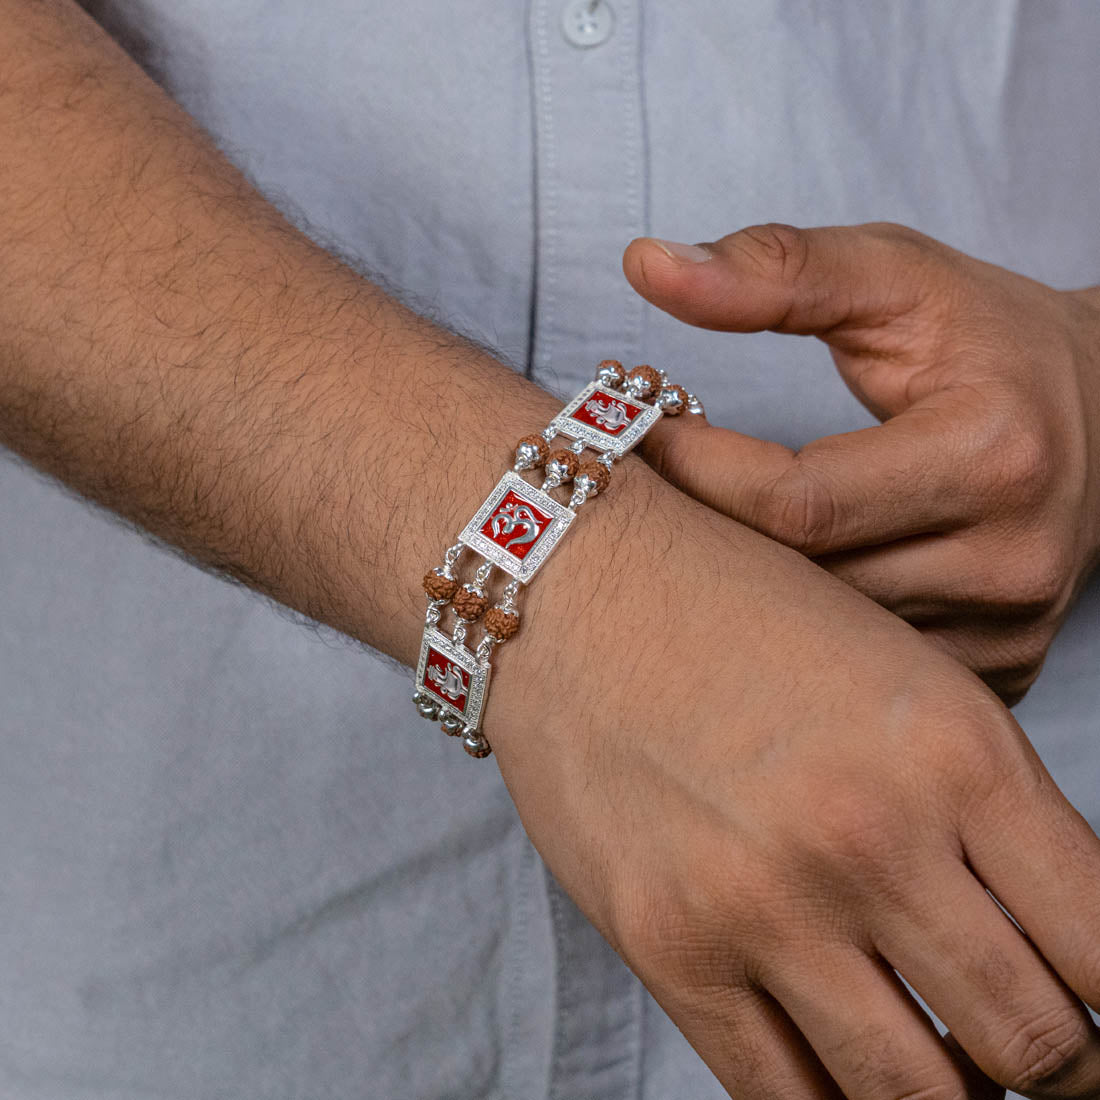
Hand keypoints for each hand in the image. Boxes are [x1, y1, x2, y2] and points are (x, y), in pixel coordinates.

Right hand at [486, 463, 1099, 1099]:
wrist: (572, 589)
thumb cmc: (734, 611)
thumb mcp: (896, 671)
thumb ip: (983, 809)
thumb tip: (1048, 941)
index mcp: (952, 752)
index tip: (1095, 1005)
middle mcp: (867, 837)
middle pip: (1037, 1045)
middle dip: (1059, 1068)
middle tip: (1039, 1054)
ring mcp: (761, 903)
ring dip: (953, 1098)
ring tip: (940, 1063)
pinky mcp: (667, 946)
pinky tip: (846, 1071)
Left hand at [622, 224, 1099, 703]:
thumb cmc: (989, 337)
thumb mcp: (893, 278)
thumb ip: (773, 270)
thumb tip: (645, 264)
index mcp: (992, 455)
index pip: (797, 501)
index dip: (698, 472)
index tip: (642, 433)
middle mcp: (1009, 560)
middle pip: (803, 582)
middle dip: (707, 533)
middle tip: (647, 486)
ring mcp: (1006, 630)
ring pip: (821, 641)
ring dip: (746, 586)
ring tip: (701, 527)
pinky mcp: (996, 668)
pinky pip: (861, 671)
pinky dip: (800, 632)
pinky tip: (768, 582)